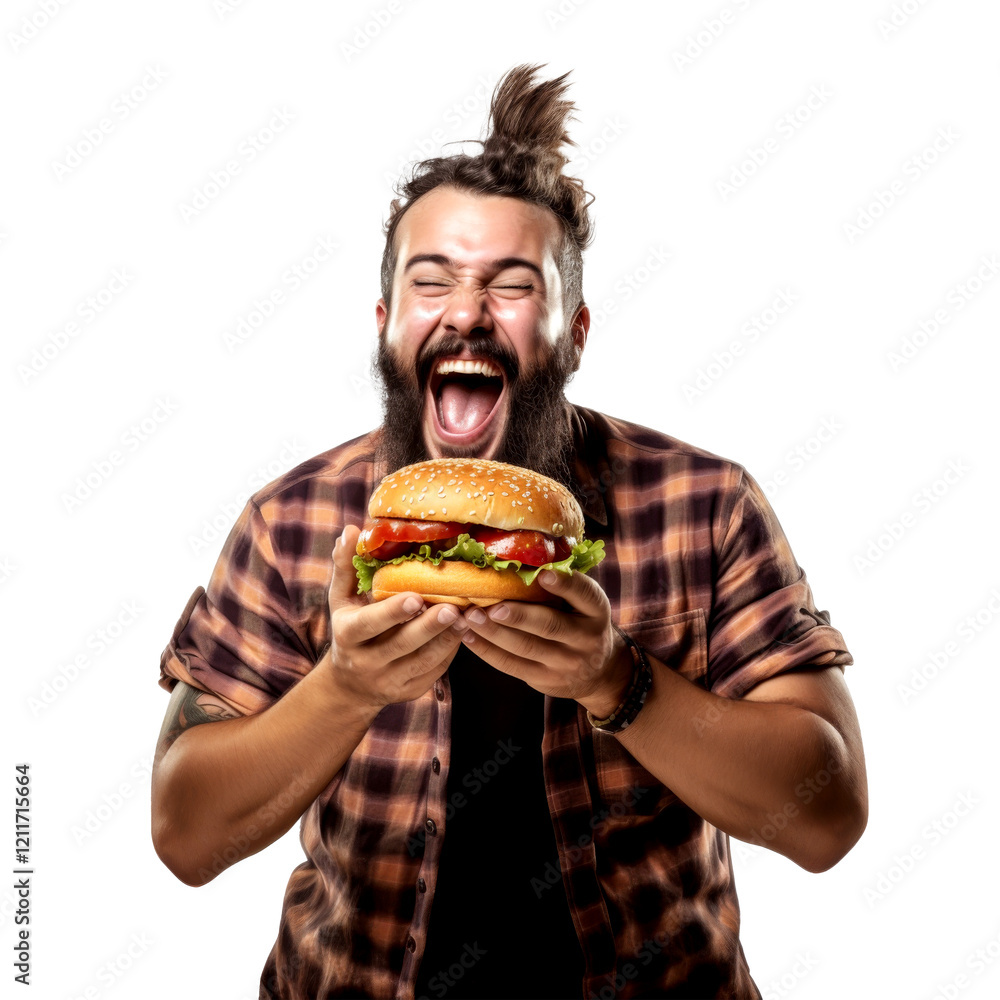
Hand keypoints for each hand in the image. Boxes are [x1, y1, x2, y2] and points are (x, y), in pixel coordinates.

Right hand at [322, 525, 467, 711]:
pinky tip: (463, 632)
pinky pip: (434, 672)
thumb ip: (346, 566)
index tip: (415, 596)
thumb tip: (351, 531)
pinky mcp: (410, 691)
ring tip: (465, 617)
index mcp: (348, 635)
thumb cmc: (349, 627)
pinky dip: (450, 652)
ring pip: (423, 662)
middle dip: (428, 627)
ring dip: (446, 639)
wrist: (349, 684)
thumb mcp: (341, 599)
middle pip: (401, 645)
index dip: (392, 612)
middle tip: (452, 608)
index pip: (369, 625)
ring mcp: (389, 681)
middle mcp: (366, 662)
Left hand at [458, 568, 632, 715]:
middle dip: (518, 616)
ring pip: (526, 648)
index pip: (585, 595)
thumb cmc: (582, 624)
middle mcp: (585, 639)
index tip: (543, 574)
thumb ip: (565, 586)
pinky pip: (512, 665)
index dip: (565, 584)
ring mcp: (565, 663)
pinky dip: (488, 651)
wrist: (599, 672)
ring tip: (471, 617)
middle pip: (550, 626)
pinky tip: (470, 636)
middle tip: (492, 607)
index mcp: (596, 612)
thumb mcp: (586, 605)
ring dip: (494, 632)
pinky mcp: (545, 679)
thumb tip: (524, 558)